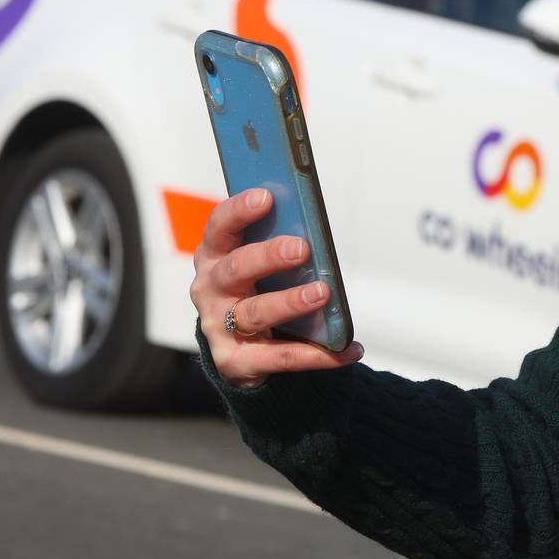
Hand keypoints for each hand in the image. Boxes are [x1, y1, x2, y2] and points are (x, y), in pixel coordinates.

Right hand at [191, 188, 362, 389]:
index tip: (266, 197)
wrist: (240, 349)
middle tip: (300, 248)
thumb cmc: (255, 289)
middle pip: (236, 269)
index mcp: (214, 256)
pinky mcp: (236, 361)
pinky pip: (280, 357)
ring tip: (322, 292)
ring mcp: (219, 327)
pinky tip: (347, 347)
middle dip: (267, 256)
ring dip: (290, 302)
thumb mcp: (257, 263)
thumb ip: (276, 242)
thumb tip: (313, 229)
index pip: (219, 227)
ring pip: (256, 312)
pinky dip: (317, 354)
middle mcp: (210, 289)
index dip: (239, 210)